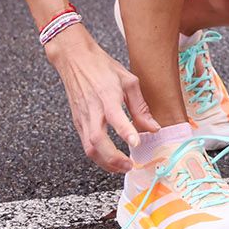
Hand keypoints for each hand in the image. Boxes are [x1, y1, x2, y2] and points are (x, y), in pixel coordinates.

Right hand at [44, 26, 160, 172]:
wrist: (75, 60)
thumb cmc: (103, 68)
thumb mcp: (128, 80)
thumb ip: (140, 107)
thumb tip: (153, 128)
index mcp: (107, 95)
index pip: (115, 117)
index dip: (126, 131)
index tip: (137, 143)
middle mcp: (92, 109)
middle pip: (97, 141)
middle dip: (114, 158)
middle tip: (130, 165)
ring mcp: (82, 117)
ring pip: (89, 148)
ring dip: (105, 162)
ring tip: (122, 167)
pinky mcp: (77, 122)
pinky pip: (85, 144)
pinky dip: (98, 156)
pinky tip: (110, 159)